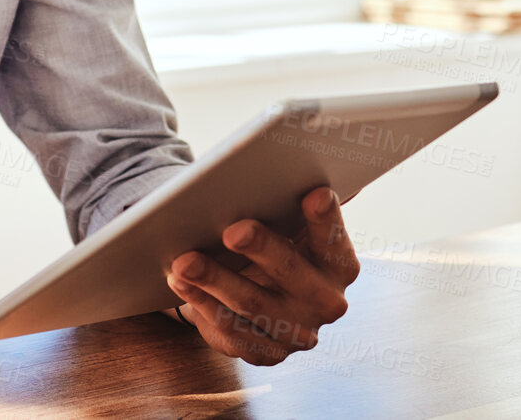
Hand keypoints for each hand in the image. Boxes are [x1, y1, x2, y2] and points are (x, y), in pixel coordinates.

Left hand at [163, 185, 359, 364]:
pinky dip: (202, 305)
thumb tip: (311, 167)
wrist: (257, 291)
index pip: (334, 240)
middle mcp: (326, 302)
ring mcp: (297, 332)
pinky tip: (180, 283)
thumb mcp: (290, 224)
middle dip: (261, 248)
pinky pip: (230, 331)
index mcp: (340, 265)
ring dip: (215, 280)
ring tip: (184, 259)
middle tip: (232, 230)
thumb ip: (298, 202)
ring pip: (252, 303)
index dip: (325, 218)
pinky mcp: (265, 353)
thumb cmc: (275, 244)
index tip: (314, 192)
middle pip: (290, 272)